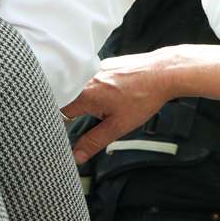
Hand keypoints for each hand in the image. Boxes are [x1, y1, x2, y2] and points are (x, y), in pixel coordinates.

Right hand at [61, 52, 176, 163]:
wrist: (161, 73)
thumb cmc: (143, 97)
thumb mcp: (118, 126)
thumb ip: (94, 142)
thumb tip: (78, 155)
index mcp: (83, 95)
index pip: (58, 113)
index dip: (60, 126)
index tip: (65, 135)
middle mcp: (83, 79)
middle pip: (66, 101)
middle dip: (75, 114)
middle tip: (94, 120)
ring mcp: (91, 69)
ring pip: (78, 90)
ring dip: (87, 101)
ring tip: (111, 105)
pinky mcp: (100, 65)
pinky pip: (89, 80)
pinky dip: (95, 89)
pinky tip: (113, 93)